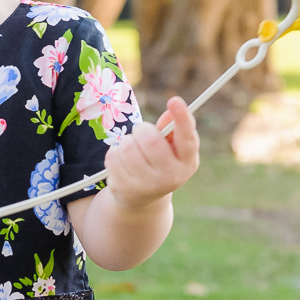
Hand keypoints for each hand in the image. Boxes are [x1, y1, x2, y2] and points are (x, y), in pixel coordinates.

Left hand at [103, 96, 199, 211]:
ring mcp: (148, 186)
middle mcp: (172, 176)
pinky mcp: (125, 189)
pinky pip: (112, 157)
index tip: (175, 100)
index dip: (182, 119)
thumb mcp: (171, 148)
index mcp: (187, 161)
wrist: (142, 200)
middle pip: (150, 140)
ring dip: (127, 142)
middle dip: (141, 130)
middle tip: (141, 133)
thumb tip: (171, 111)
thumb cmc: (159, 162)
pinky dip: (114, 152)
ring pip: (128, 147)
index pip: (187, 139)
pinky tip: (121, 161)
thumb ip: (171, 129)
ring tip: (132, 149)